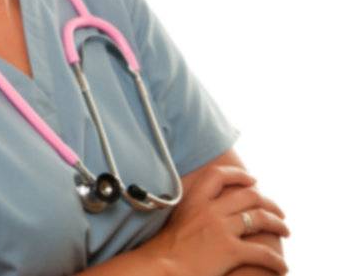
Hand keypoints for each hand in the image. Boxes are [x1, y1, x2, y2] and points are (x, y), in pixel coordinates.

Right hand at [140, 166, 288, 275]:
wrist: (158, 268)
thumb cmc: (163, 249)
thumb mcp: (174, 220)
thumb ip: (191, 212)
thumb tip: (203, 213)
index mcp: (194, 201)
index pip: (219, 176)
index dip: (239, 176)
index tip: (252, 181)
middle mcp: (210, 210)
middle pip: (249, 196)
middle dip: (269, 203)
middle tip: (277, 213)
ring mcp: (222, 229)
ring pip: (262, 219)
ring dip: (279, 225)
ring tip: (285, 231)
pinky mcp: (231, 251)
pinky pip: (263, 252)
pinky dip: (276, 260)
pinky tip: (281, 266)